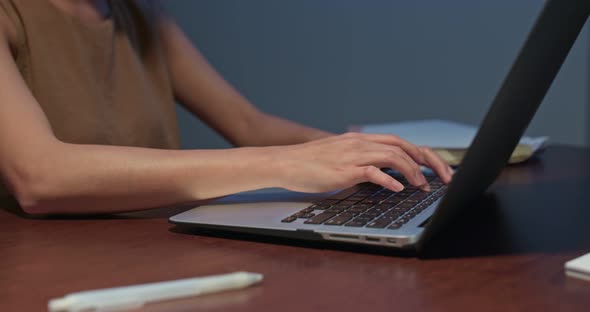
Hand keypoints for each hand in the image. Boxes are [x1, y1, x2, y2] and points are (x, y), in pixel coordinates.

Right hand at [272, 132, 453, 192]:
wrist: (285, 162)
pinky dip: (389, 180)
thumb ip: (361, 161)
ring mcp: (353, 155)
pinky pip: (372, 171)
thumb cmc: (310, 163)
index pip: (400, 142)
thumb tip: (382, 174)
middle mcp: (361, 143)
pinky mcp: (344, 169)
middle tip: (444, 178)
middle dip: (429, 162)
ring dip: (413, 172)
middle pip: (404, 146)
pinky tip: (398, 189)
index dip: (423, 154)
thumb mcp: (340, 157)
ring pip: (393, 156)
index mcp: (362, 140)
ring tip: (422, 186)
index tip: (437, 169)